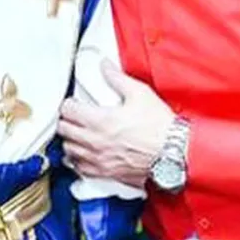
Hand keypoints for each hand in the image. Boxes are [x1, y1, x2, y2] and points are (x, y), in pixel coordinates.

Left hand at [59, 59, 174, 187]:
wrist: (175, 155)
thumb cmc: (160, 127)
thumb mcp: (140, 94)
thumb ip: (117, 78)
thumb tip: (104, 65)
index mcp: (100, 120)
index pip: (67, 111)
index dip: (68, 104)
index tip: (74, 102)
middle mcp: (94, 142)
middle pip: (63, 130)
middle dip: (66, 120)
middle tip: (74, 116)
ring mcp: (98, 160)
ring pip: (68, 150)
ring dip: (70, 140)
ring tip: (78, 133)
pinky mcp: (105, 174)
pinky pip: (79, 168)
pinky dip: (77, 160)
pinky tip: (83, 153)